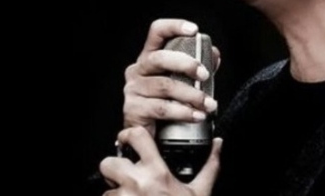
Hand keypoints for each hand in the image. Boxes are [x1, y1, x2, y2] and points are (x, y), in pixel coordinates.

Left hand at [99, 126, 222, 195]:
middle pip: (108, 163)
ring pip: (106, 190)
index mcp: (157, 172)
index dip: (129, 135)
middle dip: (115, 169)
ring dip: (115, 194)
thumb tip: (218, 144)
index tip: (130, 140)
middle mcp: (136, 183)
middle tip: (127, 177)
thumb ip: (210, 165)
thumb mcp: (201, 190)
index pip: (136, 137)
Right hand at [123, 19, 220, 135]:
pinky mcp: (133, 110)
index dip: (174, 27)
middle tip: (205, 74)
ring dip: (191, 95)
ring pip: (164, 86)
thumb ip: (198, 66)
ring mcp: (133, 89)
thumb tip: (214, 55)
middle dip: (186, 64)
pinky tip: (196, 116)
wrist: (148, 136)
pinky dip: (183, 112)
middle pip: (160, 58)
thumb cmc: (167, 102)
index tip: (194, 30)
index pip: (157, 32)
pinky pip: (162, 108)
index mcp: (150, 57)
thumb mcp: (185, 81)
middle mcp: (137, 70)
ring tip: (208, 104)